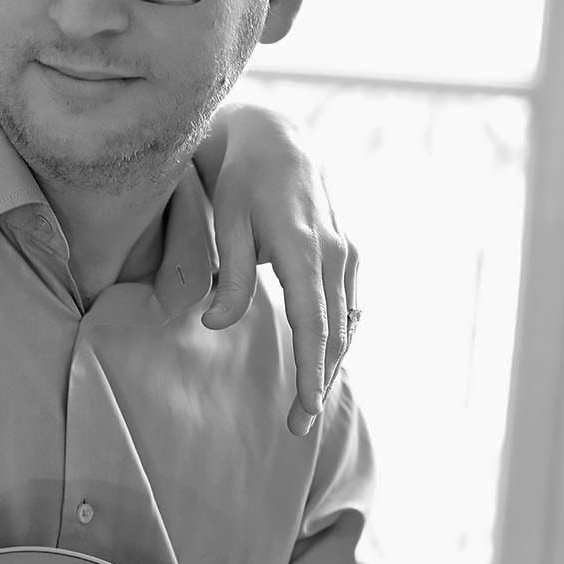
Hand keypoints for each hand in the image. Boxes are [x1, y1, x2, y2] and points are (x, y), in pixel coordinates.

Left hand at [192, 103, 357, 435]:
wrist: (277, 138)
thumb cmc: (241, 178)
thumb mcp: (225, 220)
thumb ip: (226, 275)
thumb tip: (215, 325)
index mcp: (303, 246)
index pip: (314, 322)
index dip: (311, 370)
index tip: (305, 409)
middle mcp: (333, 251)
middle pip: (334, 331)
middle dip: (319, 380)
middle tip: (298, 426)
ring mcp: (345, 251)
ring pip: (346, 322)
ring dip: (330, 363)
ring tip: (307, 404)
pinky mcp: (346, 251)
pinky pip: (349, 305)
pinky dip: (338, 336)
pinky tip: (324, 361)